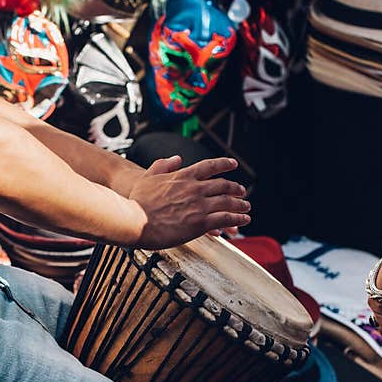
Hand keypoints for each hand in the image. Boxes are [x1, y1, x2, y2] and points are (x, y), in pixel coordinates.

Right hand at [127, 156, 250, 248]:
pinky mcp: (201, 223)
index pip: (209, 166)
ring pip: (227, 202)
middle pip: (223, 185)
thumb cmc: (138, 201)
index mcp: (183, 176)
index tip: (232, 164)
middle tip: (242, 191)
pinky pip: (225, 219)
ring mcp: (199, 205)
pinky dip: (236, 219)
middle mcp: (195, 188)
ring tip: (246, 207)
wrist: (135, 220)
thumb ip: (163, 165)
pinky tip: (242, 221)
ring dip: (240, 204)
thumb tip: (176, 158)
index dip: (224, 164)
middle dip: (235, 188)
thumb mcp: (148, 177)